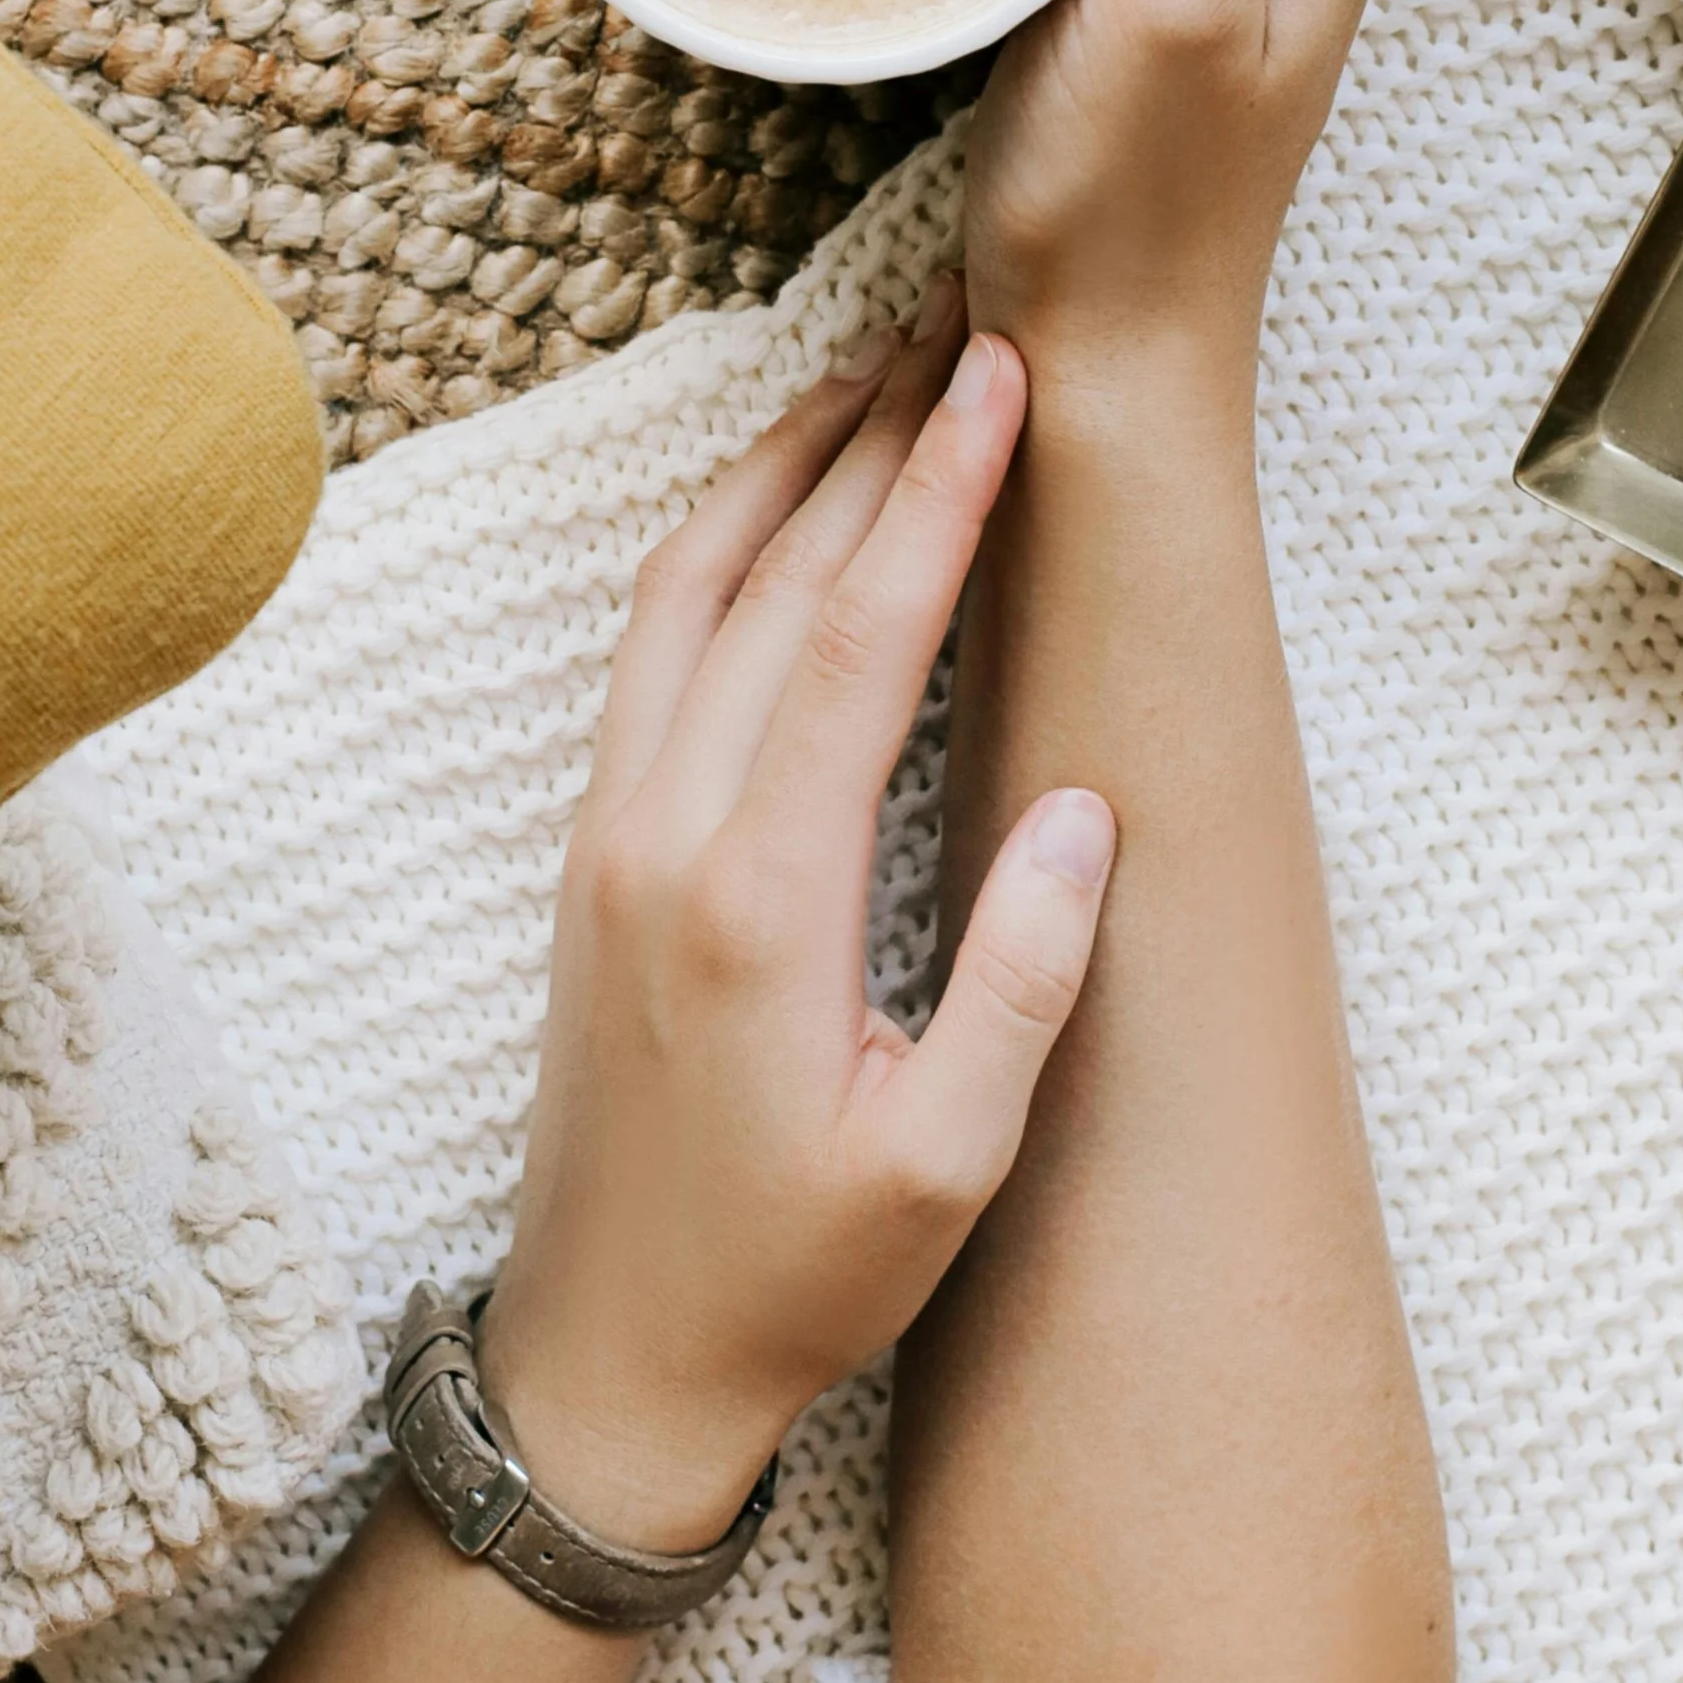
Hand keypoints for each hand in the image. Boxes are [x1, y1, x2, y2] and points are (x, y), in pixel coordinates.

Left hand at [479, 286, 1116, 1551]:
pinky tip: (766, 509)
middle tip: (954, 322)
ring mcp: (609, 835)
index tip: (1001, 378)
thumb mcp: (943, 1167)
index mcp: (756, 900)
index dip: (936, 497)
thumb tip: (1088, 810)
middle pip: (770, 581)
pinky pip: (646, 650)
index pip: (857, 640)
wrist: (604, 1360)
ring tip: (866, 372)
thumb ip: (1020, 986)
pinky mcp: (594, 855)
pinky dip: (710, 548)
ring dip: (776, 471)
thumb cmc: (791, 1283)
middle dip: (869, 439)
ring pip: (684, 594)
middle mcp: (662, 835)